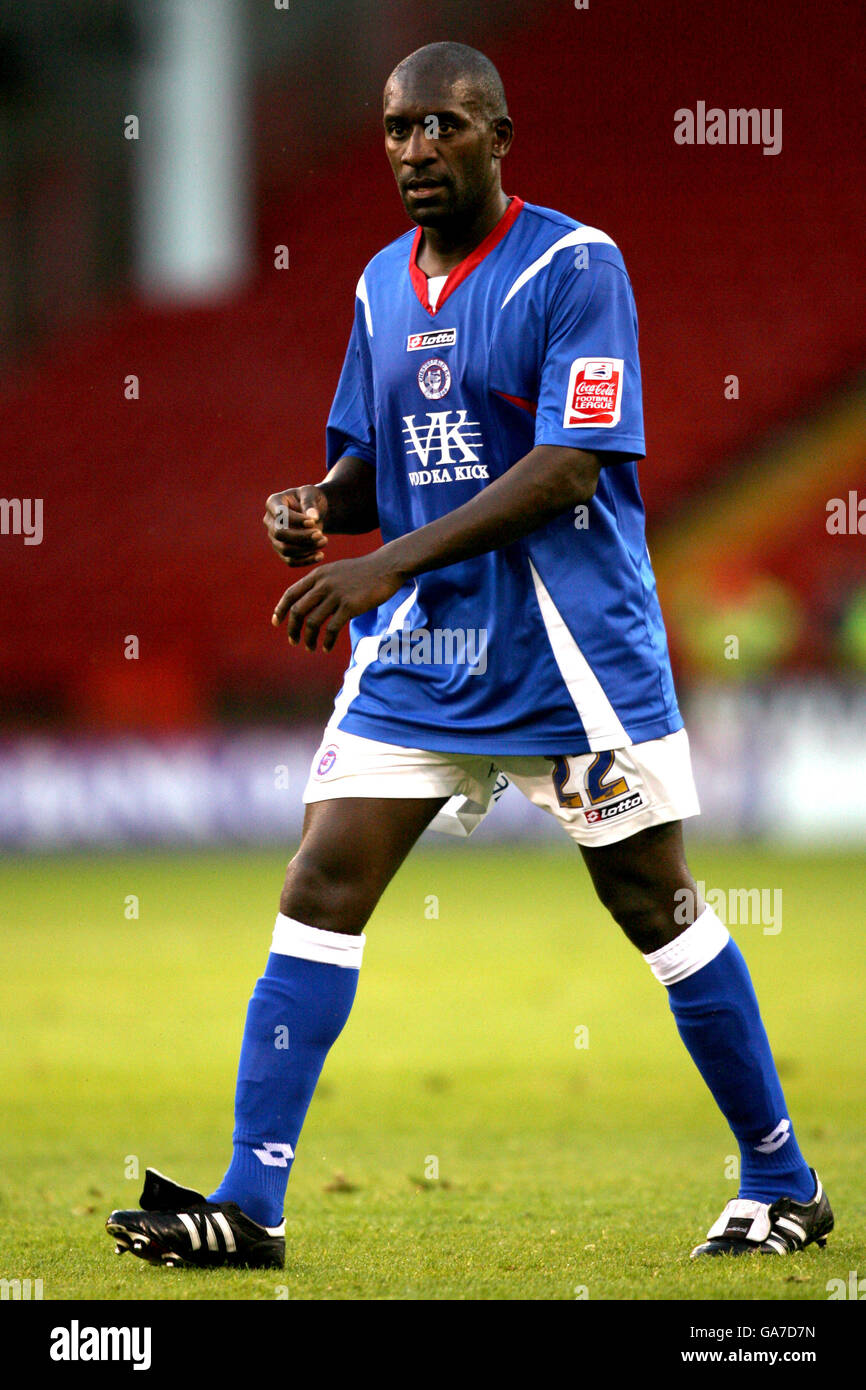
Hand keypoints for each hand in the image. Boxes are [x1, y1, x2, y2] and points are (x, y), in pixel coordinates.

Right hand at [263, 486, 329, 565]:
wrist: (313, 512)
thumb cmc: (310, 499)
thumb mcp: (311, 494)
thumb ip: (310, 502)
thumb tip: (313, 518)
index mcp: (273, 502)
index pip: (280, 514)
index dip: (297, 520)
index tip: (313, 521)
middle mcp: (269, 521)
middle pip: (280, 534)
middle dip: (301, 537)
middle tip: (320, 534)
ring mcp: (274, 537)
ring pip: (285, 550)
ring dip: (306, 549)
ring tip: (324, 541)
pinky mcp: (281, 551)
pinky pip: (290, 561)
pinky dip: (306, 560)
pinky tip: (320, 555)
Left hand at [272, 552, 404, 651]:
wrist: (386, 566)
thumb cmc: (364, 570)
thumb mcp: (336, 570)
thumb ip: (322, 582)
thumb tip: (311, 599)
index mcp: (318, 575)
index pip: (291, 593)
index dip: (281, 609)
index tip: (276, 622)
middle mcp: (323, 584)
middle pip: (298, 610)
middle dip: (292, 629)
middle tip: (292, 641)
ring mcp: (336, 595)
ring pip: (313, 622)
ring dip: (308, 639)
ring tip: (310, 648)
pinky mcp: (349, 606)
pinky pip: (331, 629)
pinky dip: (326, 642)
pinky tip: (326, 648)